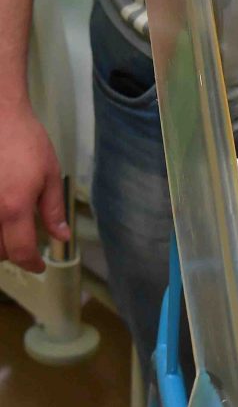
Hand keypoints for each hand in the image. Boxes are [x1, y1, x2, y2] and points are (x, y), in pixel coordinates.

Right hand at [0, 107, 68, 272]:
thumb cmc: (23, 140)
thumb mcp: (49, 176)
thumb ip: (53, 211)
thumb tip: (61, 237)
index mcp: (14, 208)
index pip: (21, 251)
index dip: (32, 264)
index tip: (39, 266)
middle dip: (12, 253)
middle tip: (23, 246)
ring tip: (7, 234)